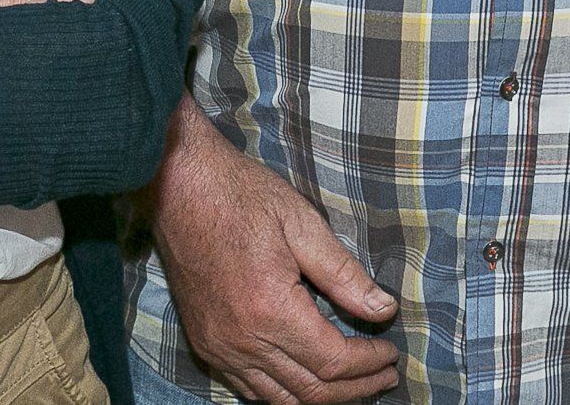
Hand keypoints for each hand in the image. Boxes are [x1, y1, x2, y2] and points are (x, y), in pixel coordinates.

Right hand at [153, 103, 399, 404]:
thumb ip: (344, 274)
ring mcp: (219, 347)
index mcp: (270, 309)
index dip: (368, 363)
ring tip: (356, 385)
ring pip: (280, 400)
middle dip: (355, 389)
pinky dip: (285, 394)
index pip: (332, 361)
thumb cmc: (242, 196)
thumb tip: (384, 309)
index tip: (392, 353)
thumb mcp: (302, 224)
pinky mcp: (205, 344)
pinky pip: (249, 390)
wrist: (177, 186)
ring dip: (323, 398)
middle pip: (311, 391)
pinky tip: (307, 380)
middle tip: (386, 377)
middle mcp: (242, 341)